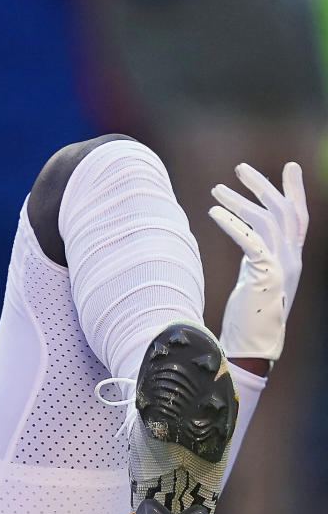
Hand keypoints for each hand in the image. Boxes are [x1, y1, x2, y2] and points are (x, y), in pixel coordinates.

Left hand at [209, 161, 307, 362]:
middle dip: (262, 186)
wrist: (252, 347)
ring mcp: (282, 267)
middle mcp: (292, 259)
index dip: (294, 190)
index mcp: (292, 258)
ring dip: (239, 202)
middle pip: (284, 210)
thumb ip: (257, 254)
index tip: (289, 166)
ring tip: (215, 191)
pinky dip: (232, 224)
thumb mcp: (257, 277)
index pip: (299, 216)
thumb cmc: (249, 317)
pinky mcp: (266, 276)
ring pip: (266, 220)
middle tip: (239, 168)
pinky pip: (250, 241)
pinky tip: (214, 213)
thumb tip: (247, 233)